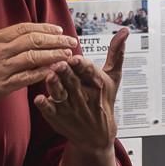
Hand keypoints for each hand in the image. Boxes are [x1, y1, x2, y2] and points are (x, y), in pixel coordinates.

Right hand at [0, 14, 76, 119]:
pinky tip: (56, 71)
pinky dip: (44, 73)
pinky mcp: (2, 87)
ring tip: (69, 54)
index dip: (44, 27)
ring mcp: (1, 69)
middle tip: (71, 40)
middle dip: (56, 39)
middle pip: (34, 40)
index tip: (57, 28)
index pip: (24, 28)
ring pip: (35, 57)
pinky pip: (28, 77)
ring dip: (55, 55)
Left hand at [34, 25, 127, 154]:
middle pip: (73, 81)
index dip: (81, 65)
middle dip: (66, 72)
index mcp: (96, 84)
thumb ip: (116, 53)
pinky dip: (44, 105)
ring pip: (60, 94)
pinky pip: (49, 110)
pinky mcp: (57, 116)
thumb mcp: (114, 77)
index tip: (75, 58)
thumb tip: (126, 30)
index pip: (89, 71)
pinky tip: (39, 98)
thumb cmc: (103, 100)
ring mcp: (69, 106)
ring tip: (50, 76)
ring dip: (55, 85)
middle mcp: (83, 95)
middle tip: (60, 63)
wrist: (96, 135)